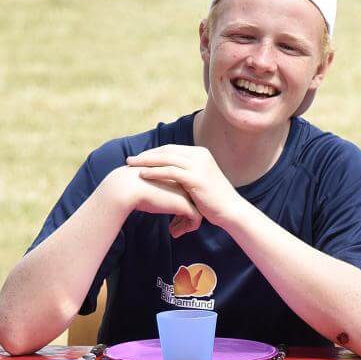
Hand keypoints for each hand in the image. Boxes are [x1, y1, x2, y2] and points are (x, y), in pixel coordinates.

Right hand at [104, 164, 201, 236]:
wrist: (128, 188)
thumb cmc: (131, 186)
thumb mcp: (146, 186)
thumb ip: (154, 190)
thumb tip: (154, 199)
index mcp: (176, 174)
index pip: (185, 191)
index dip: (178, 205)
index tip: (171, 217)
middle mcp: (184, 182)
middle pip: (192, 200)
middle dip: (183, 216)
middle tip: (172, 227)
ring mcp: (186, 192)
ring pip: (196, 210)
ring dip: (186, 224)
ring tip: (173, 232)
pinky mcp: (186, 204)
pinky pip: (195, 219)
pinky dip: (188, 228)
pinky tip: (173, 233)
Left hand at [124, 145, 249, 232]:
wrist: (230, 210)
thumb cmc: (213, 201)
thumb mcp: (199, 182)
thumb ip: (186, 175)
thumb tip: (170, 177)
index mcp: (200, 154)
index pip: (171, 149)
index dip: (153, 153)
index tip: (139, 159)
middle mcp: (199, 155)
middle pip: (167, 151)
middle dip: (146, 155)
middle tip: (129, 159)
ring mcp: (198, 165)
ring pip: (166, 159)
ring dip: (146, 161)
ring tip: (131, 165)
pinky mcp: (196, 177)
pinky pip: (170, 171)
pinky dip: (155, 172)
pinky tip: (142, 175)